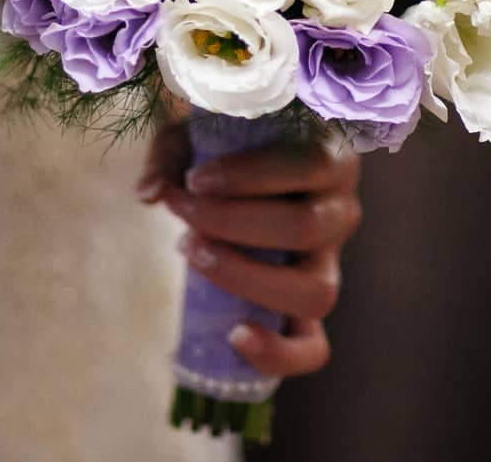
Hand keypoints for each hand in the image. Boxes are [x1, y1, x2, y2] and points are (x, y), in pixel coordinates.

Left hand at [136, 122, 361, 377]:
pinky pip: (312, 349)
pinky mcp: (308, 310)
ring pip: (314, 290)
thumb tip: (149, 194)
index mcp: (331, 158)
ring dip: (244, 276)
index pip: (311, 164)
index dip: (252, 175)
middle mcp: (341, 213)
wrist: (230, 182)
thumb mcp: (195, 138)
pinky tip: (234, 336)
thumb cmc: (220, 152)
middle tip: (180, 210)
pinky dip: (278, 352)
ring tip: (188, 249)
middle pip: (305, 227)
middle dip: (231, 222)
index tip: (195, 180)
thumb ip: (172, 157)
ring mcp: (330, 265)